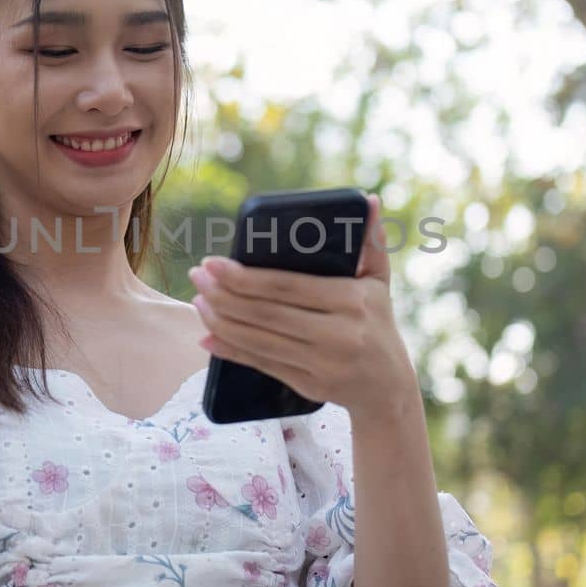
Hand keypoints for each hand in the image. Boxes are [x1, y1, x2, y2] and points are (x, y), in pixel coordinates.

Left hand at [187, 193, 419, 422]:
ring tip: (197, 301)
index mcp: (351, 301)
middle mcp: (337, 334)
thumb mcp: (379, 282)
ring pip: (259, 340)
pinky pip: (262, 365)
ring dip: (220, 321)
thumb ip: (371, 242)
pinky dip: (231, 351)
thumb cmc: (378, 322)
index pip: (286, 286)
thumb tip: (367, 200)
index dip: (244, 276)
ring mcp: (322, 364)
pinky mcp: (309, 385)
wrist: (388, 386)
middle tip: (197, 276)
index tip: (213, 262)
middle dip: (223, 294)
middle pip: (266, 313)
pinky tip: (207, 337)